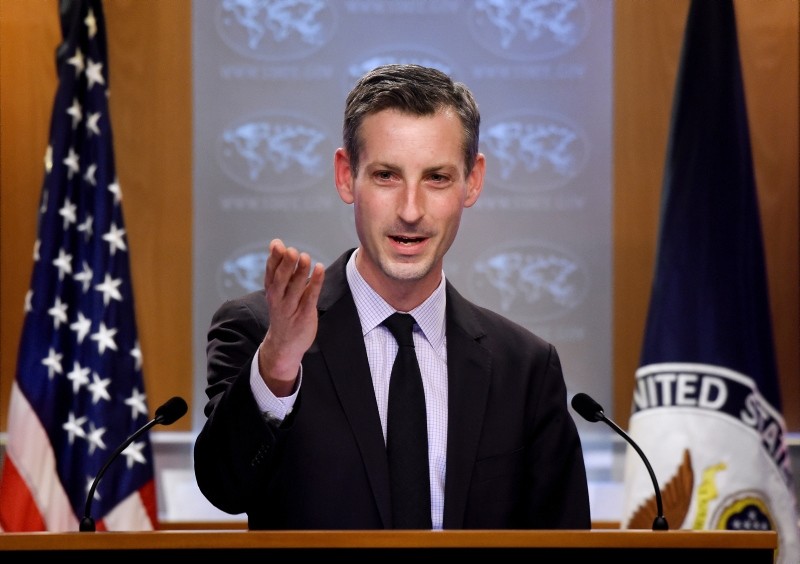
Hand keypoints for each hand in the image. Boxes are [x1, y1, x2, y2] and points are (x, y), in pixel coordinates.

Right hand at [258, 239, 324, 395]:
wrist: (285, 344)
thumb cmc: (284, 312)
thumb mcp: (277, 291)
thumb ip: (280, 269)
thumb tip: (279, 245)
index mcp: (272, 291)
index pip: (270, 272)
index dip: (273, 258)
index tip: (277, 244)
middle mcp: (279, 298)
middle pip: (281, 279)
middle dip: (286, 264)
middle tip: (292, 251)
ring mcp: (291, 307)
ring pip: (295, 287)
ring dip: (300, 271)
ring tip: (305, 257)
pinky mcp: (304, 315)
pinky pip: (310, 296)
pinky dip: (316, 282)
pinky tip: (320, 268)